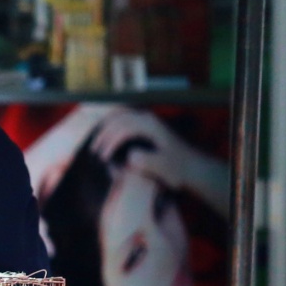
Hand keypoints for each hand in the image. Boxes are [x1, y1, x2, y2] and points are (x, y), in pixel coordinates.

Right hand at [92, 108, 228, 212]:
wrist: (190, 165)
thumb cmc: (176, 168)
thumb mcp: (163, 167)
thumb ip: (147, 161)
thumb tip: (131, 157)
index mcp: (150, 125)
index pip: (122, 129)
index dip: (109, 143)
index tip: (103, 159)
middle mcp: (146, 118)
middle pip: (117, 120)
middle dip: (103, 136)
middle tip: (95, 153)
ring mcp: (145, 119)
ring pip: (118, 117)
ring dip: (105, 130)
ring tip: (97, 146)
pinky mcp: (144, 124)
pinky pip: (122, 120)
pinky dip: (111, 128)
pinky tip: (106, 139)